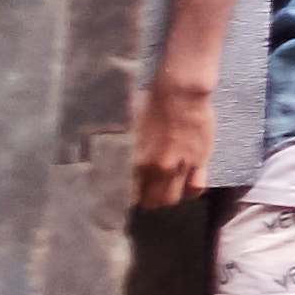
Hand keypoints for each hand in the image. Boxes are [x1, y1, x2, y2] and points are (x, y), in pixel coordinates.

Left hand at [130, 69, 215, 211]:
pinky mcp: (200, 161)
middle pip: (150, 202)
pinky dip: (189, 190)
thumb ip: (116, 147)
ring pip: (171, 199)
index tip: (121, 195)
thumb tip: (95, 156)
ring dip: (164, 197)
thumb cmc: (150, 103)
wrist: (182, 92)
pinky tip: (183, 183)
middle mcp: (158, 169)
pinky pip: (195, 189)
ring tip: (161, 189)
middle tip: (142, 192)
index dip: (123, 197)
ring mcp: (181, 167)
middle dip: (144, 200)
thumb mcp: (125, 125)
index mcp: (136, 161)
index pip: (127, 194)